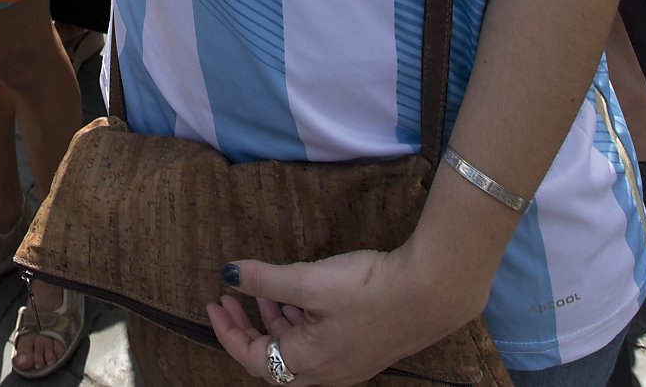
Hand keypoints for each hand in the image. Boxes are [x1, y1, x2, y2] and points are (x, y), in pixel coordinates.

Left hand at [207, 244, 491, 386]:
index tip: (214, 303)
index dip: (228, 332)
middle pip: (273, 357)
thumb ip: (266, 280)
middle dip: (248, 326)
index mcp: (309, 363)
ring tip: (263, 289)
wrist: (431, 291)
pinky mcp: (362, 346)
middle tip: (230, 298)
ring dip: (275, 319)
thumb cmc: (368, 289)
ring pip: (297, 346)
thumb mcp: (309, 281)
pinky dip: (300, 318)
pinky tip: (299, 293)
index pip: (253, 359)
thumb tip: (228, 274)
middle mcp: (327, 372)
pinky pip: (319, 339)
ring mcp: (347, 362)